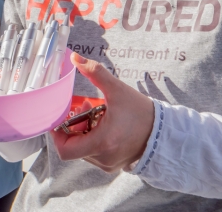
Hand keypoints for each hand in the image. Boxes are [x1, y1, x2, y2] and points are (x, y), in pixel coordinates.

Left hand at [51, 53, 154, 172]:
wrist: (164, 131)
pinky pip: (93, 154)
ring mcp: (108, 164)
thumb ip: (95, 72)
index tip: (61, 118)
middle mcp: (103, 157)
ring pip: (83, 151)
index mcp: (103, 142)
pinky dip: (92, 140)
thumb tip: (76, 58)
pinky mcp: (113, 164)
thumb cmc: (141, 112)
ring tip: (94, 113)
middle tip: (83, 109)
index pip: (66, 150)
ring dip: (82, 132)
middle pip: (73, 147)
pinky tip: (102, 124)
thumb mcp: (118, 90)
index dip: (57, 135)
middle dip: (73, 127)